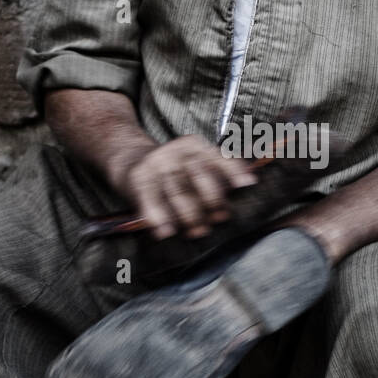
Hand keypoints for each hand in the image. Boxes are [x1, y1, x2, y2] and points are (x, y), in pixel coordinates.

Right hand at [112, 135, 257, 239]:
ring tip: (199, 231)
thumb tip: (248, 183)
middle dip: (212, 199)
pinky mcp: (138, 178)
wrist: (128, 158)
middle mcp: (175, 152)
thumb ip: (218, 170)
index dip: (232, 170)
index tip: (248, 183)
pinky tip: (165, 232)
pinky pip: (151, 200)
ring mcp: (156, 164)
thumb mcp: (193, 160)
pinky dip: (158, 217)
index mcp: (193, 146)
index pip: (216, 157)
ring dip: (190, 215)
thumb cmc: (171, 168)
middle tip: (222, 218)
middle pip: (198, 175)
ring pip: (177, 191)